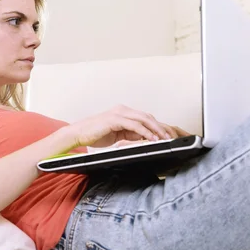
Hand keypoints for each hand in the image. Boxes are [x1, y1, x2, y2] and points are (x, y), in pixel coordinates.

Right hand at [64, 105, 188, 147]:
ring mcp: (119, 113)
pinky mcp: (115, 119)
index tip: (167, 135)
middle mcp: (122, 110)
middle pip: (148, 116)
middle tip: (171, 137)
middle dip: (161, 127)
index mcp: (123, 112)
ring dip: (156, 129)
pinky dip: (145, 132)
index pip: (145, 118)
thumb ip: (130, 135)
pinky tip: (152, 138)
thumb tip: (144, 139)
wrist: (78, 134)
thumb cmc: (94, 135)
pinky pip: (135, 125)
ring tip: (165, 138)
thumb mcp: (117, 136)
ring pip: (144, 119)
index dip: (158, 126)